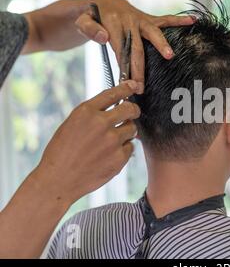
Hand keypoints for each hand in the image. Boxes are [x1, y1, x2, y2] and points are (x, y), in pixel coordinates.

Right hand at [33, 80, 140, 204]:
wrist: (58, 180)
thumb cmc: (62, 152)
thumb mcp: (72, 124)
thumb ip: (94, 114)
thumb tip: (118, 106)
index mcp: (86, 112)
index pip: (113, 93)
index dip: (126, 88)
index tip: (134, 86)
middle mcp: (101, 124)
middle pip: (130, 109)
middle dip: (133, 110)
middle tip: (132, 113)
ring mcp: (112, 141)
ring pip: (132, 129)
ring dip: (127, 132)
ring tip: (110, 142)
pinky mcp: (119, 158)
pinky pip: (130, 148)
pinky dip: (123, 150)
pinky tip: (108, 156)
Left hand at [75, 0, 194, 91]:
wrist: (102, 4)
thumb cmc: (90, 17)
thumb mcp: (81, 21)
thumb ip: (89, 29)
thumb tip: (104, 38)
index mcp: (113, 23)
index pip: (120, 49)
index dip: (123, 67)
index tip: (126, 85)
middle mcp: (129, 20)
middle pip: (137, 47)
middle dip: (139, 68)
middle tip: (141, 87)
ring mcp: (141, 19)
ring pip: (154, 32)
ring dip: (162, 44)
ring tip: (169, 55)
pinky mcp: (149, 19)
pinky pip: (165, 19)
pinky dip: (179, 20)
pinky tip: (193, 21)